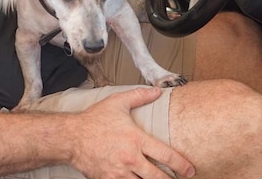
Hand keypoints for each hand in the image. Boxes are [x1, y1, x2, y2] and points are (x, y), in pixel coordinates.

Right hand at [70, 87, 194, 178]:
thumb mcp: (117, 103)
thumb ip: (139, 96)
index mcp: (136, 140)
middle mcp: (130, 158)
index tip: (190, 170)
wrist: (71, 137)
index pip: (165, 155)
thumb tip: (158, 91)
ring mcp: (119, 173)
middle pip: (158, 178)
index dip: (181, 165)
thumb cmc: (94, 120)